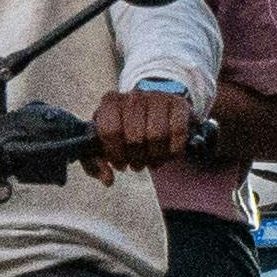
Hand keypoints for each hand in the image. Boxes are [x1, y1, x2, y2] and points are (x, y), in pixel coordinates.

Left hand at [89, 88, 204, 171]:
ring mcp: (158, 97)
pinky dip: (173, 149)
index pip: (110, 130)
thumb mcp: (106, 141)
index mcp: (111, 102)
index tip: (119, 162)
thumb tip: (108, 179)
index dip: (115, 153)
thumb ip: (97, 162)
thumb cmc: (127, 130)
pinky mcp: (178, 103)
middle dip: (136, 157)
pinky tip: (167, 152)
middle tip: (137, 163)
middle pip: (135, 137)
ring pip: (157, 135)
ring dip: (155, 155)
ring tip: (151, 159)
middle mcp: (134, 96)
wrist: (155, 109)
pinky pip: (178, 131)